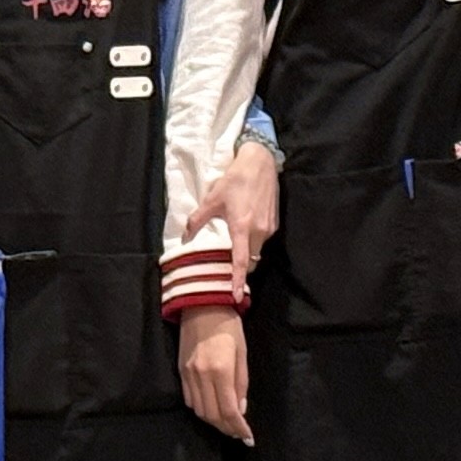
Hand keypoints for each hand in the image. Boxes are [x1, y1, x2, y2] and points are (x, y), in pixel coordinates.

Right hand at [175, 307, 250, 444]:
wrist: (201, 305)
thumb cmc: (228, 326)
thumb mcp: (242, 353)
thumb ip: (241, 384)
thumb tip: (240, 410)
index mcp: (220, 371)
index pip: (228, 410)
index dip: (238, 428)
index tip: (248, 438)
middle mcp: (201, 376)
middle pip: (212, 415)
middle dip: (226, 428)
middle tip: (239, 434)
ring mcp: (188, 374)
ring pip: (199, 410)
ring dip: (214, 421)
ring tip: (227, 424)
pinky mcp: (180, 371)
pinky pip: (189, 399)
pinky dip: (201, 409)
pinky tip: (212, 409)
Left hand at [182, 141, 281, 281]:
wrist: (260, 163)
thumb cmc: (234, 180)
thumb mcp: (212, 199)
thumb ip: (197, 221)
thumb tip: (185, 238)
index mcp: (242, 227)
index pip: (240, 261)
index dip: (237, 280)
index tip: (235, 296)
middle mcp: (259, 231)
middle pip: (250, 260)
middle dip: (240, 266)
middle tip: (226, 265)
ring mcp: (269, 228)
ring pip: (257, 251)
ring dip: (246, 252)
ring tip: (234, 239)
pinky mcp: (275, 223)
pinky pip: (263, 240)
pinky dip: (253, 240)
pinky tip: (245, 226)